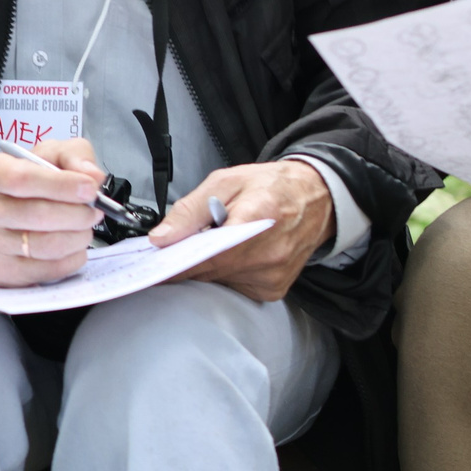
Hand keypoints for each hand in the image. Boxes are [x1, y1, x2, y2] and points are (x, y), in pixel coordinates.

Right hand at [0, 139, 102, 287]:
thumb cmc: (26, 181)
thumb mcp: (49, 155)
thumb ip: (74, 157)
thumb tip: (93, 177)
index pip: (22, 179)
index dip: (61, 185)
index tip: (89, 189)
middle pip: (37, 215)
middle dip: (77, 214)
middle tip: (95, 210)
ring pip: (46, 246)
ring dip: (78, 237)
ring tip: (84, 227)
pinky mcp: (0, 271)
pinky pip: (47, 270)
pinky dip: (71, 259)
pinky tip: (72, 246)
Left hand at [149, 159, 331, 302]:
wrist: (315, 199)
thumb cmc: (271, 186)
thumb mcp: (225, 181)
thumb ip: (191, 209)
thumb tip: (162, 237)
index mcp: (257, 216)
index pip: (209, 251)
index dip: (178, 260)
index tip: (155, 263)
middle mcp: (269, 252)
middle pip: (210, 270)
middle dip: (186, 262)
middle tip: (172, 251)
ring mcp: (273, 274)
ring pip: (219, 281)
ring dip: (206, 268)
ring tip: (210, 244)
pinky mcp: (273, 289)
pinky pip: (234, 288)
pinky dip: (224, 275)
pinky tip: (230, 256)